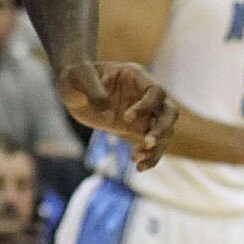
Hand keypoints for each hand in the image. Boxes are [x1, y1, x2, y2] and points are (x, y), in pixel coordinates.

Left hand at [57, 60, 176, 169]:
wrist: (74, 89)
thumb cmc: (76, 77)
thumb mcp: (77, 77)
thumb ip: (91, 89)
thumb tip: (105, 109)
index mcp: (135, 76)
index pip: (155, 91)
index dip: (146, 106)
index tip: (125, 118)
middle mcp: (144, 94)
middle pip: (170, 111)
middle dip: (163, 128)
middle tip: (147, 142)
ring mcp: (144, 112)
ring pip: (166, 131)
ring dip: (156, 147)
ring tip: (136, 158)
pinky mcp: (138, 128)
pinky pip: (153, 144)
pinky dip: (150, 157)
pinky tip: (139, 167)